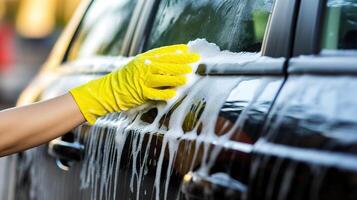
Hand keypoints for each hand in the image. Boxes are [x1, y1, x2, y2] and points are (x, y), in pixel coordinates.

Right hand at [69, 44, 199, 123]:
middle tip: (195, 62)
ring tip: (187, 77)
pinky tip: (174, 93)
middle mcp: (144, 67)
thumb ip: (152, 63)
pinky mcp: (140, 93)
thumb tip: (171, 62)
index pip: (163, 52)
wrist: (108, 90)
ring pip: (162, 77)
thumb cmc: (125, 79)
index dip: (177, 50)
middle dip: (182, 62)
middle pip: (166, 63)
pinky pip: (155, 93)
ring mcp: (142, 80)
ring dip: (176, 77)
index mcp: (144, 59)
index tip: (188, 50)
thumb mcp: (137, 66)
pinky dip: (165, 93)